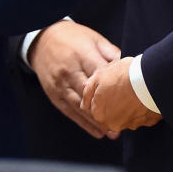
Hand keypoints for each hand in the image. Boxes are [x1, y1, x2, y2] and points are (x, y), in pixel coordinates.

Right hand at [29, 21, 120, 138]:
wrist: (42, 39)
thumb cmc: (73, 38)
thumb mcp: (93, 39)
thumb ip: (111, 53)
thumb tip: (129, 67)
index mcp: (81, 55)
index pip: (100, 74)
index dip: (114, 88)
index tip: (129, 99)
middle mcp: (69, 71)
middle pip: (90, 94)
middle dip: (107, 109)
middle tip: (124, 122)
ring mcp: (60, 84)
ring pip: (80, 106)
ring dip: (96, 121)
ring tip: (113, 133)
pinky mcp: (54, 94)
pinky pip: (69, 111)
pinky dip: (83, 123)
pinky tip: (97, 132)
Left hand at [82, 57, 160, 132]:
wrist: (150, 77)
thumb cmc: (122, 74)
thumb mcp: (99, 77)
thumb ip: (88, 92)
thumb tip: (83, 105)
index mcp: (100, 114)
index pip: (96, 109)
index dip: (102, 97)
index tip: (109, 87)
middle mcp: (114, 124)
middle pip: (111, 115)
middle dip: (114, 104)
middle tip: (121, 88)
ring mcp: (132, 125)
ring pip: (126, 117)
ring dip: (128, 108)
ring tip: (133, 90)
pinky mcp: (148, 123)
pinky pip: (142, 117)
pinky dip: (141, 109)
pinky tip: (143, 96)